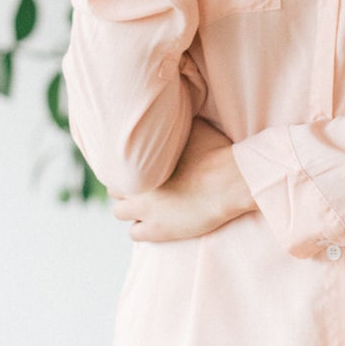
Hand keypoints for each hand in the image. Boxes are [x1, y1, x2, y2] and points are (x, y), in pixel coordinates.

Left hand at [109, 117, 256, 241]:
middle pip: (114, 189)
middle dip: (125, 186)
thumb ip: (174, 126)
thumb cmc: (215, 152)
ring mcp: (146, 210)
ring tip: (146, 204)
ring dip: (130, 209)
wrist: (229, 183)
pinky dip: (141, 229)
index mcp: (142, 161)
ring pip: (119, 213)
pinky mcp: (158, 230)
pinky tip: (154, 222)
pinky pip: (134, 234)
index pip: (115, 165)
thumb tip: (169, 111)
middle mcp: (138, 186)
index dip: (126, 166)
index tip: (135, 166)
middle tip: (141, 185)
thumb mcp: (194, 127)